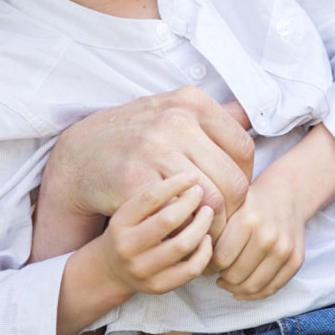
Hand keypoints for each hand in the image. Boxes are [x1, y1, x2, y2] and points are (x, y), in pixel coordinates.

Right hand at [40, 88, 254, 238]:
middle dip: (234, 210)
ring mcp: (154, 150)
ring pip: (211, 202)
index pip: (243, 150)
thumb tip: (254, 116)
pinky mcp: (134, 181)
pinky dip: (186, 230)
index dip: (244, 178)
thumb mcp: (173, 110)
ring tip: (207, 230)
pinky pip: (178, 215)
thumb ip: (214, 116)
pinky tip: (182, 231)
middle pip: (232, 180)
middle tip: (224, 221)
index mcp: (191, 102)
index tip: (233, 193)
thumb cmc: (135, 134)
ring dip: (213, 225)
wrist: (80, 153)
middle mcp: (175, 121)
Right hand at [97, 173, 214, 294]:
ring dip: (201, 225)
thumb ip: (152, 198)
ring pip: (182, 245)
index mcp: (119, 223)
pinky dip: (204, 252)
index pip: (149, 197)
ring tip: (207, 213)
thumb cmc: (128, 232)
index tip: (192, 176)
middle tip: (201, 193)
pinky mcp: (158, 286)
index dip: (175, 184)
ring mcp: (142, 269)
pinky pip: (190, 269)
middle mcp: (127, 247)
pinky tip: (206, 238)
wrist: (110, 271)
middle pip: (167, 220)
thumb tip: (190, 178)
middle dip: (190, 203)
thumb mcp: (129, 212)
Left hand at [211, 177, 306, 300]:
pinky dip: (255, 294)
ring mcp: (284, 249)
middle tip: (215, 274)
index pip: (220, 259)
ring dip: (236, 289)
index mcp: (248, 220)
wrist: (287, 195)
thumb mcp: (229, 206)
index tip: (204, 263)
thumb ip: (212, 229)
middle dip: (221, 278)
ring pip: (253, 286)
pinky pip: (272, 288)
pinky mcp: (296, 260)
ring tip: (227, 281)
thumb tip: (191, 258)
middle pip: (235, 275)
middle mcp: (268, 236)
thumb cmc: (250, 203)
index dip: (207, 266)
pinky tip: (242, 289)